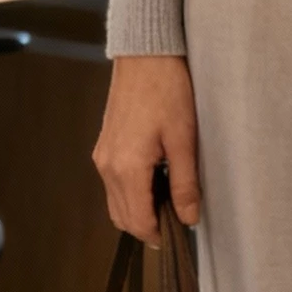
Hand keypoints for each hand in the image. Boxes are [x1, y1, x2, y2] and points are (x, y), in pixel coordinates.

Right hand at [93, 54, 200, 243]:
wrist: (145, 56)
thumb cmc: (168, 91)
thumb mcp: (184, 140)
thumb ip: (185, 184)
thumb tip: (189, 218)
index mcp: (126, 168)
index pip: (138, 221)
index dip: (159, 234)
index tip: (180, 235)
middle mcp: (107, 167)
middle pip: (122, 218)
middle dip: (148, 226)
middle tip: (177, 219)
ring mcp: (102, 157)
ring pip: (115, 203)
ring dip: (139, 211)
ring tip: (169, 200)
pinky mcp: (103, 148)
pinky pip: (113, 185)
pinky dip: (131, 194)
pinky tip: (155, 182)